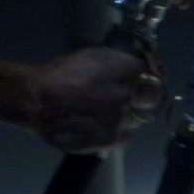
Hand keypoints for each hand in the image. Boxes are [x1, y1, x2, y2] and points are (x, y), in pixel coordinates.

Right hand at [27, 45, 166, 153]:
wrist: (38, 100)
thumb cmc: (63, 72)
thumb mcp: (94, 54)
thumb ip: (119, 60)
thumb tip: (134, 62)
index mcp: (129, 68)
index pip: (154, 73)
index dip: (152, 76)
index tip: (146, 79)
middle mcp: (132, 94)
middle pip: (153, 98)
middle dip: (146, 98)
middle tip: (135, 98)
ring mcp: (124, 118)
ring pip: (138, 120)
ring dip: (129, 116)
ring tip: (110, 114)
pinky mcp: (113, 139)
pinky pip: (124, 137)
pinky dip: (116, 132)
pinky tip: (102, 127)